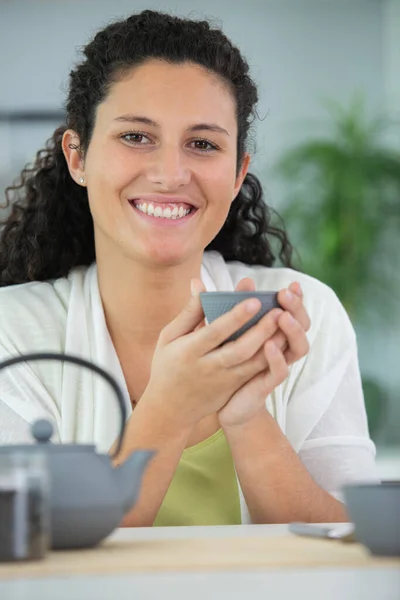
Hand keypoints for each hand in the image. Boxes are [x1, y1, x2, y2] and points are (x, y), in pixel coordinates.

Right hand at [142, 279, 282, 429]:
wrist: (170, 408)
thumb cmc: (168, 364)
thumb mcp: (169, 337)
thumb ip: (188, 312)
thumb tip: (198, 282)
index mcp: (189, 351)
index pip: (216, 332)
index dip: (235, 317)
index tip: (254, 300)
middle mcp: (208, 367)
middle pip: (239, 349)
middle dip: (261, 330)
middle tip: (279, 310)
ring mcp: (223, 381)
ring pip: (252, 363)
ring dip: (272, 344)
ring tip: (286, 323)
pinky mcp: (233, 388)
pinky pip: (255, 373)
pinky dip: (270, 358)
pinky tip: (282, 341)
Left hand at [218, 278, 310, 428]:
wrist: (224, 403)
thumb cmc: (226, 364)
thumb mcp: (224, 333)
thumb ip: (224, 309)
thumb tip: (210, 281)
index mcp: (274, 334)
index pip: (294, 313)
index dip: (297, 299)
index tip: (292, 284)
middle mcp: (282, 348)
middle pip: (302, 326)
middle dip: (296, 308)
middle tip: (284, 294)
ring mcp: (277, 366)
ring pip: (298, 347)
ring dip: (293, 330)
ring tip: (282, 316)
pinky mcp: (267, 384)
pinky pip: (280, 370)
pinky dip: (277, 357)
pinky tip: (269, 344)